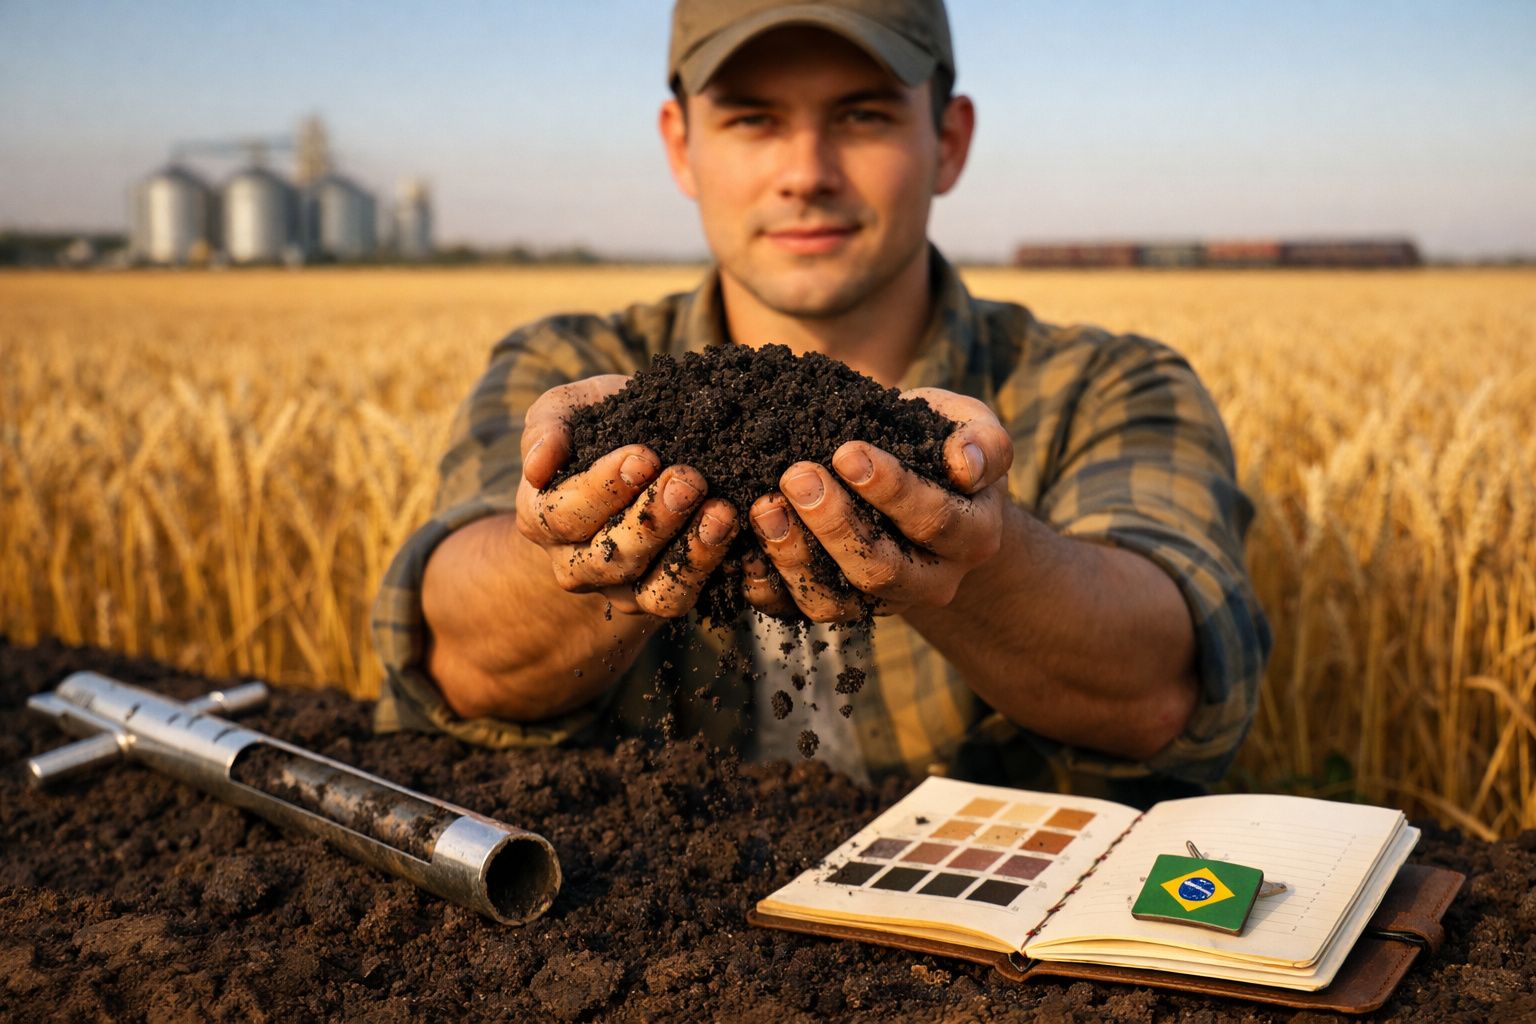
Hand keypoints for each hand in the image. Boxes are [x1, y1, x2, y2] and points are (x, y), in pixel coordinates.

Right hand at [516, 376, 739, 616]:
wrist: (641, 452)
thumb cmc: (600, 425)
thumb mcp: (569, 411)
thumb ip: (548, 428)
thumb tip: (537, 466)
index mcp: (542, 518)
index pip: (566, 514)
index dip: (605, 488)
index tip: (644, 455)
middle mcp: (575, 564)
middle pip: (610, 557)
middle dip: (652, 518)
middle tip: (688, 480)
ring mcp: (619, 588)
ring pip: (651, 591)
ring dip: (690, 553)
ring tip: (721, 512)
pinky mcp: (658, 599)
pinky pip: (681, 599)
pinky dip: (710, 570)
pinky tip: (733, 532)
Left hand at [745, 388, 1012, 621]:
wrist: (924, 494)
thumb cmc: (942, 446)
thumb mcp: (974, 428)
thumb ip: (984, 441)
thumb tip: (966, 465)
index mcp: (972, 536)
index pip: (934, 521)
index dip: (891, 490)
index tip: (847, 451)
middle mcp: (931, 580)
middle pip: (881, 568)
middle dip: (835, 524)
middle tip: (797, 476)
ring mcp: (881, 601)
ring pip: (836, 600)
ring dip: (794, 556)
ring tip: (764, 507)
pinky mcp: (838, 607)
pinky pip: (797, 612)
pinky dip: (766, 586)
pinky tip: (741, 550)